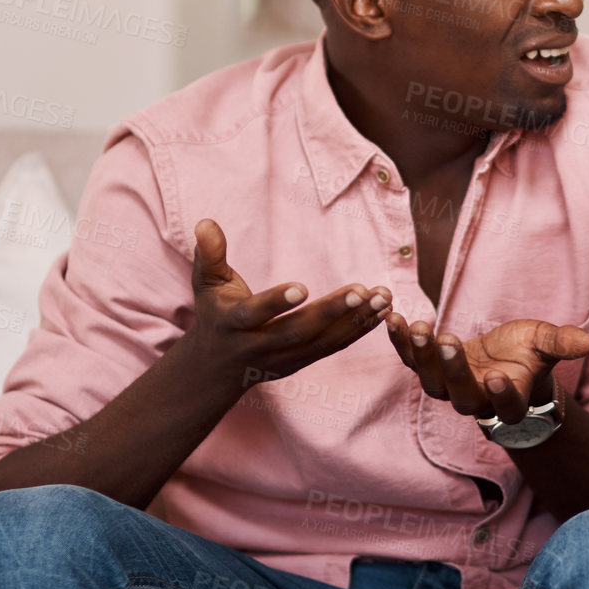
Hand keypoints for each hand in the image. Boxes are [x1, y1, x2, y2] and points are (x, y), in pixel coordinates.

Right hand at [182, 219, 391, 392]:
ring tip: (383, 297)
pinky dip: (359, 330)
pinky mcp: (302, 362)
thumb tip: (206, 221)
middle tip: (361, 290)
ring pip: (322, 342)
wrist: (216, 367)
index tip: (302, 288)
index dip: (276, 302)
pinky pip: (334, 347)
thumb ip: (209, 254)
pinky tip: (382, 311)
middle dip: (331, 312)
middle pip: (298, 331)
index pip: (255, 314)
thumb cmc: (214, 313)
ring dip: (355, 320)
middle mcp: (259, 346)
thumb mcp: (205, 283)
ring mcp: (283, 359)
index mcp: (234, 324)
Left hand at [386, 313, 588, 423]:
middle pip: (462, 397)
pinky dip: (401, 342)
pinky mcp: (431, 370)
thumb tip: (588, 342)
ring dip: (422, 356)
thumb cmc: (528, 354)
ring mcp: (450, 388)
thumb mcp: (546, 344)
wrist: (504, 360)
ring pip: (432, 382)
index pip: (507, 407)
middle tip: (449, 340)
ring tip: (416, 328)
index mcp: (511, 402)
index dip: (501, 395)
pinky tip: (392, 319)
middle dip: (453, 370)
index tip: (497, 376)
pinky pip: (411, 360)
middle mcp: (478, 402)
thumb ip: (563, 343)